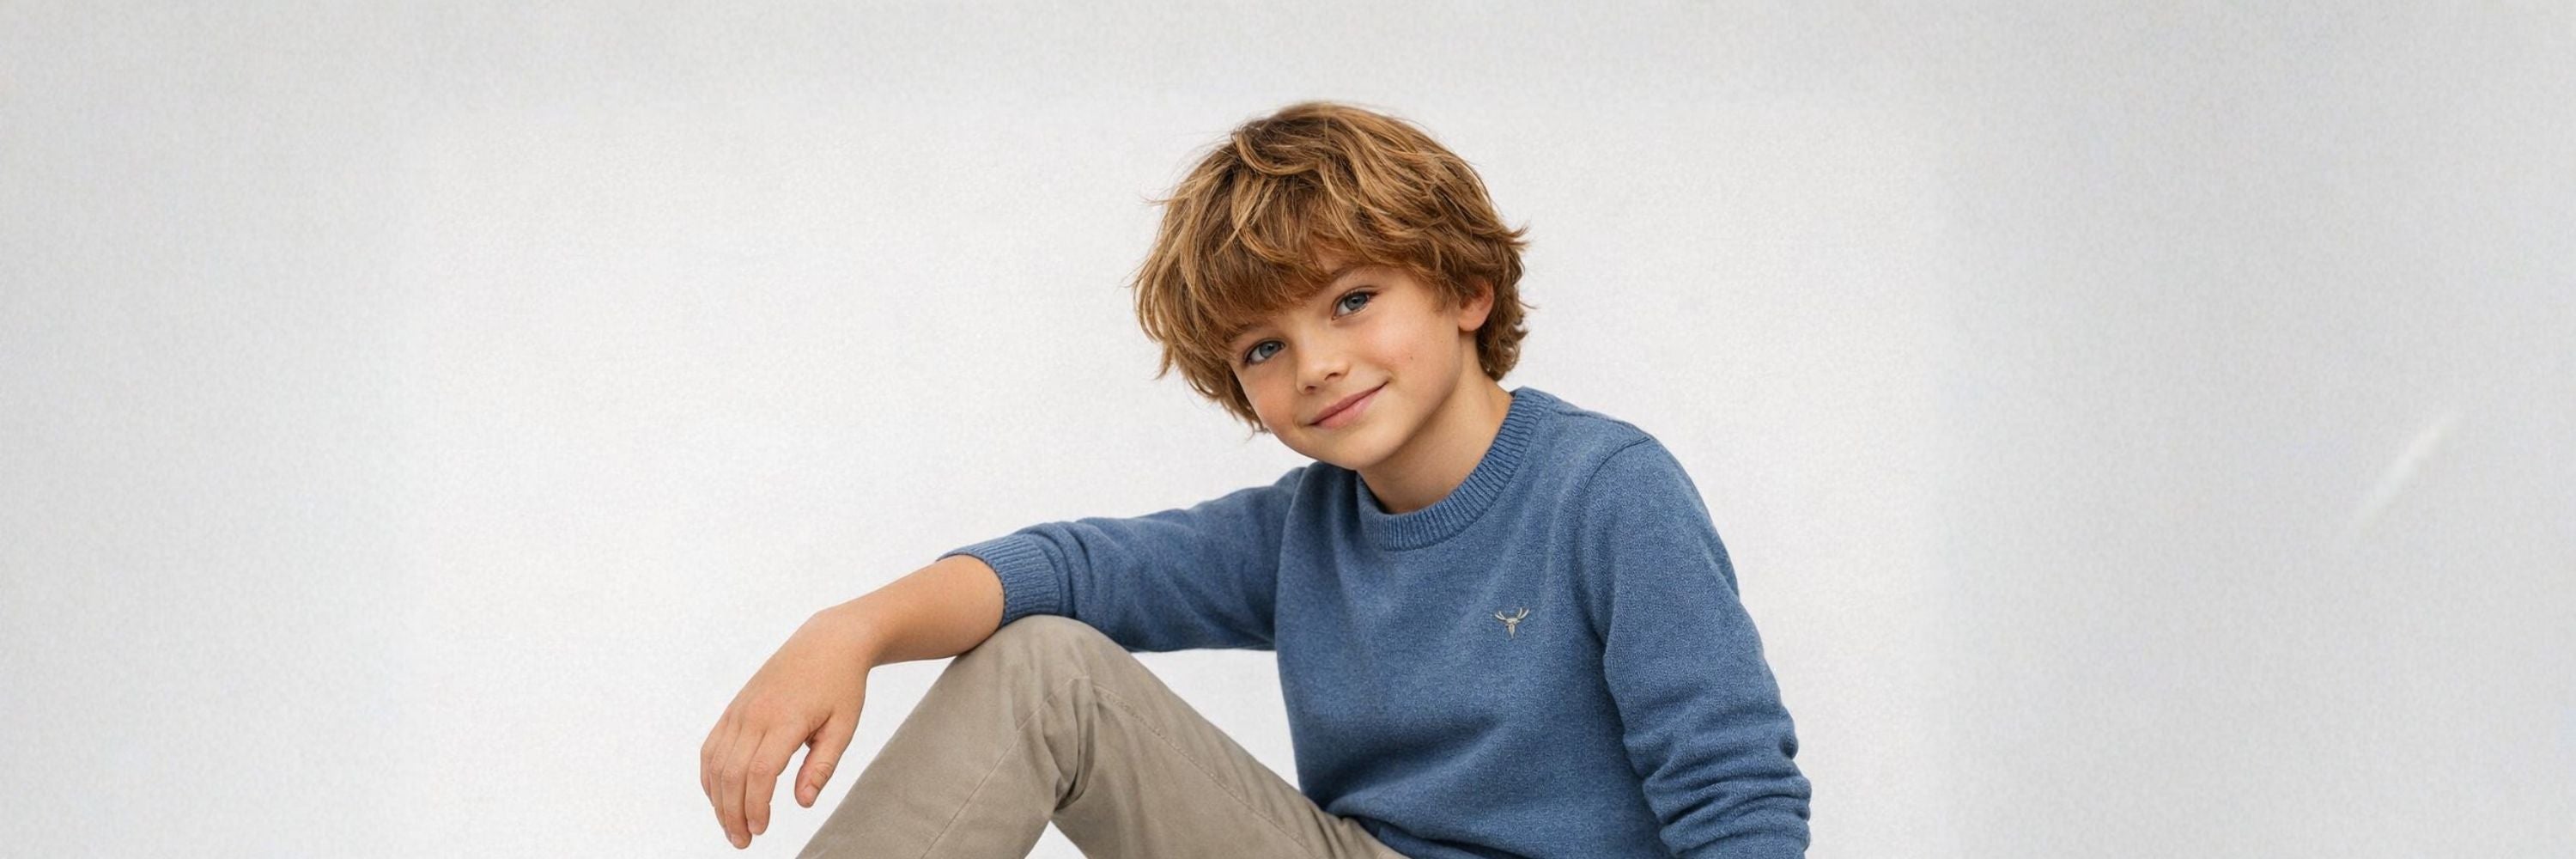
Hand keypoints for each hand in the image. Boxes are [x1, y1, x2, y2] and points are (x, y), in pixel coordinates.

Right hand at [700, 605, 876, 849]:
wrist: (827, 642)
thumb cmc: (841, 685)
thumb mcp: (844, 727)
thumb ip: (822, 766)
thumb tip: (803, 803)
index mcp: (786, 719)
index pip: (760, 772)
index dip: (756, 806)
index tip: (762, 829)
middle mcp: (755, 714)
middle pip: (732, 773)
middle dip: (733, 813)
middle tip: (743, 841)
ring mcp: (740, 709)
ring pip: (715, 763)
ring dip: (718, 799)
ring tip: (731, 826)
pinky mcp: (734, 708)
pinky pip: (711, 747)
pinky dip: (710, 776)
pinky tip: (720, 797)